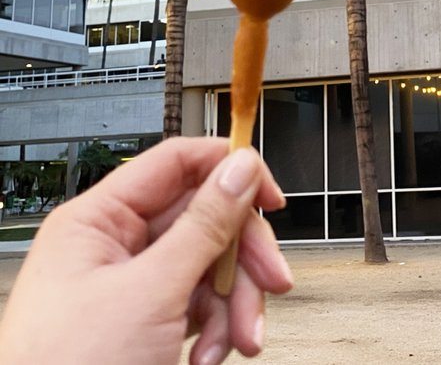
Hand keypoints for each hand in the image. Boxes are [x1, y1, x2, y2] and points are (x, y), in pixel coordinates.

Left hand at [0, 138, 292, 364]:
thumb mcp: (150, 292)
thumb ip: (203, 226)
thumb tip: (239, 169)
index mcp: (100, 221)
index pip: (178, 163)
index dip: (229, 172)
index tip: (271, 199)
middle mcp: (116, 245)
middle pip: (206, 220)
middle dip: (242, 258)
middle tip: (272, 282)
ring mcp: (133, 285)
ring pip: (211, 266)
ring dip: (234, 304)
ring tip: (237, 341)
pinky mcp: (148, 320)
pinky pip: (201, 304)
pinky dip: (217, 330)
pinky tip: (208, 355)